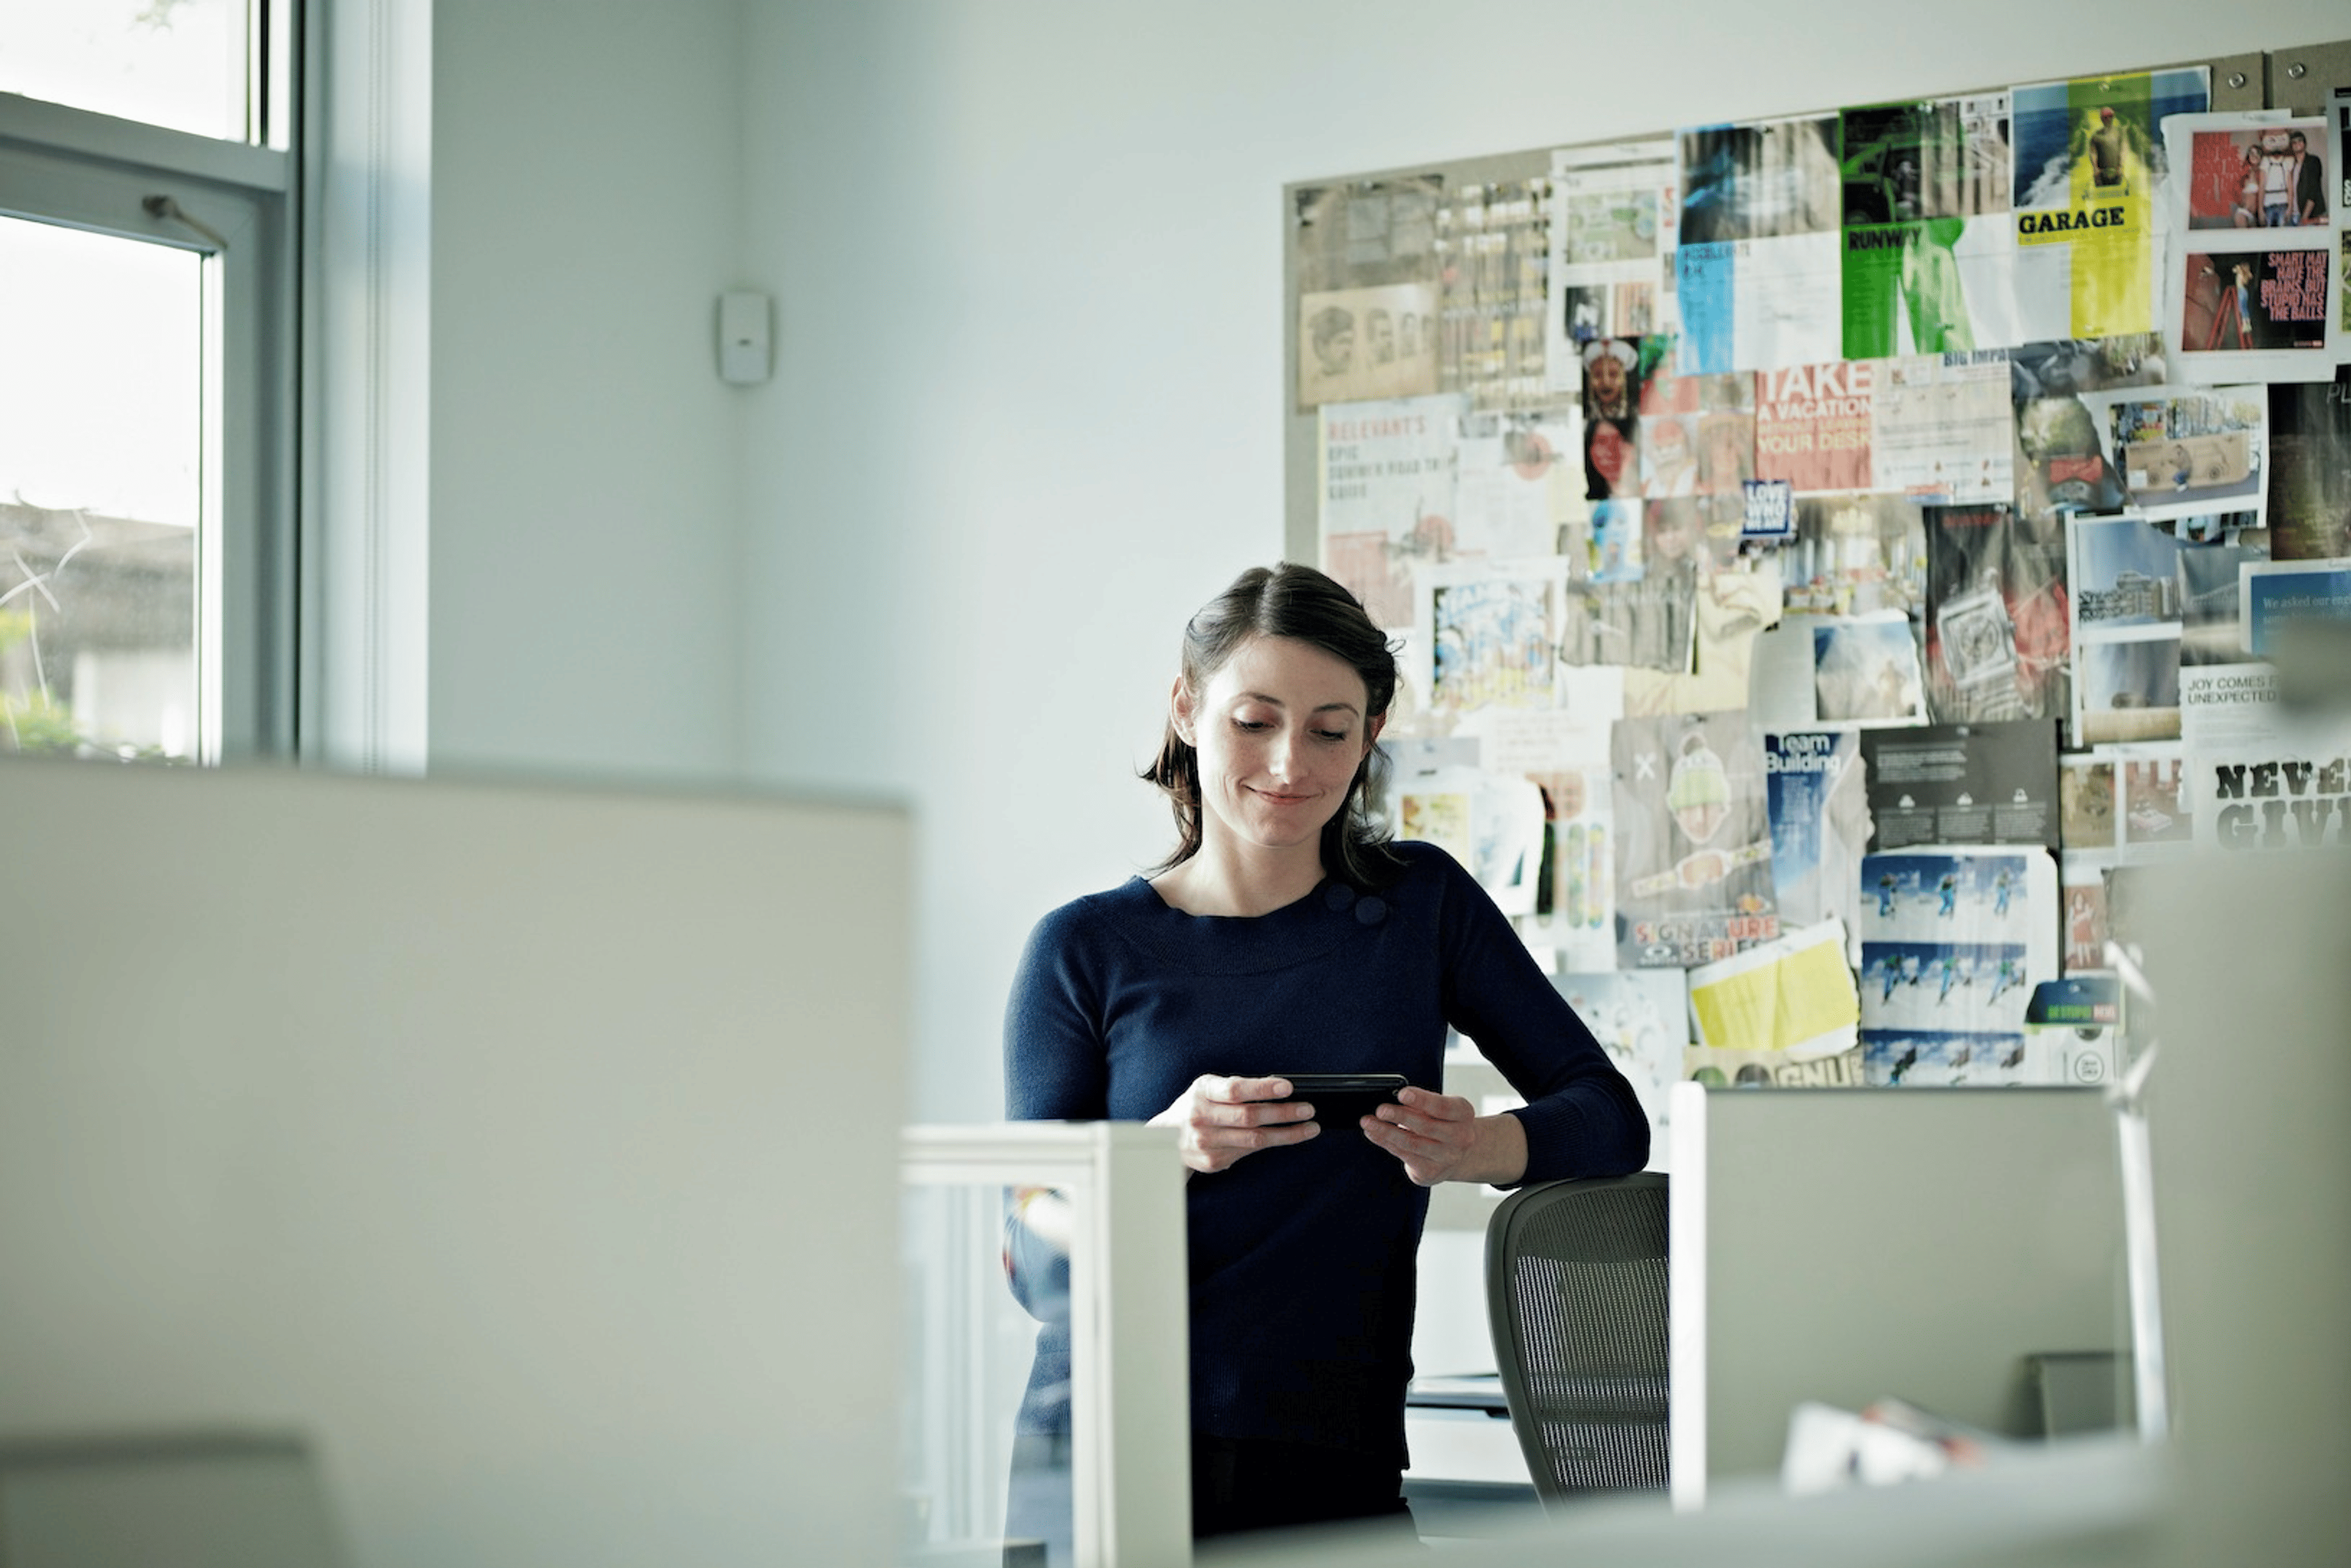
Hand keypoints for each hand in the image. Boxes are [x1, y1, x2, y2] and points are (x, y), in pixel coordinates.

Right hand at [1149, 1075, 1317, 1175]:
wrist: (1165, 1139)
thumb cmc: (1197, 1107)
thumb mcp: (1208, 1088)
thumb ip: (1236, 1089)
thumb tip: (1279, 1090)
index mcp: (1202, 1092)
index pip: (1235, 1090)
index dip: (1262, 1088)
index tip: (1288, 1087)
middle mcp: (1201, 1117)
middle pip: (1249, 1117)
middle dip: (1283, 1113)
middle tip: (1308, 1109)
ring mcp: (1206, 1142)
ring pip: (1254, 1139)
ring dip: (1287, 1134)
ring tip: (1309, 1128)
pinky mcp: (1212, 1161)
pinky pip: (1249, 1152)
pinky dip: (1270, 1144)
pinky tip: (1285, 1138)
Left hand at [1364, 1087, 1527, 1186]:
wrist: (1456, 1154)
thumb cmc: (1441, 1123)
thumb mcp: (1438, 1108)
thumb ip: (1420, 1103)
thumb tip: (1390, 1100)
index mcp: (1463, 1113)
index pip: (1442, 1106)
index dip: (1421, 1100)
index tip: (1402, 1094)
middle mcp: (1461, 1137)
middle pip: (1426, 1126)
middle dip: (1399, 1116)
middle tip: (1380, 1109)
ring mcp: (1447, 1157)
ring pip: (1411, 1143)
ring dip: (1386, 1132)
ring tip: (1368, 1122)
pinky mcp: (1431, 1172)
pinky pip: (1404, 1155)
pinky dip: (1386, 1143)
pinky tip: (1373, 1134)